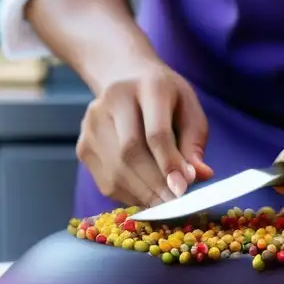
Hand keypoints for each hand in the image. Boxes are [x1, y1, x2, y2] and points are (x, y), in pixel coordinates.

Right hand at [76, 61, 213, 206]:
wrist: (124, 78)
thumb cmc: (164, 99)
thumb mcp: (189, 110)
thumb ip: (194, 143)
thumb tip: (199, 176)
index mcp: (147, 86)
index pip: (155, 132)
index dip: (169, 164)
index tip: (183, 189)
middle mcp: (113, 100)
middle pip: (131, 153)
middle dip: (156, 185)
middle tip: (176, 205)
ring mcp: (92, 124)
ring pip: (116, 171)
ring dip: (143, 195)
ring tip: (165, 204)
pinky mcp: (83, 146)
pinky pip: (107, 181)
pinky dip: (130, 196)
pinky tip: (146, 196)